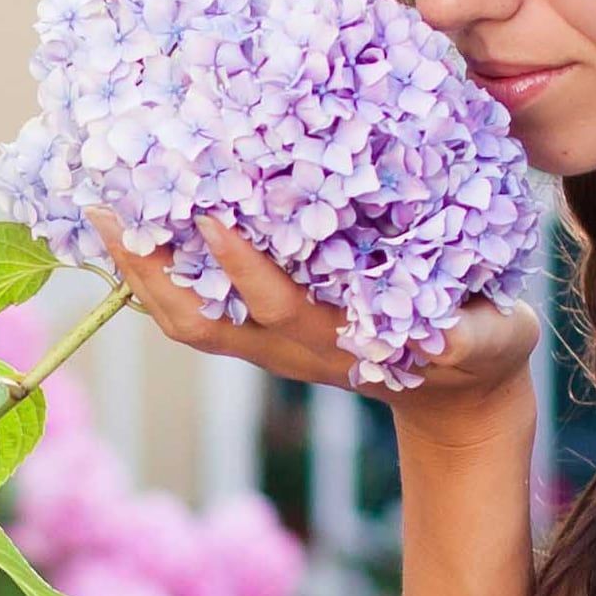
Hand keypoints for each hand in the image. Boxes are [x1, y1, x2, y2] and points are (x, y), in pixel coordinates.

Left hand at [105, 219, 540, 421]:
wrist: (457, 388)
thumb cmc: (480, 348)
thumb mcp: (494, 340)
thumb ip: (475, 335)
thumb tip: (447, 334)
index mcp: (340, 340)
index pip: (277, 305)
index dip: (242, 266)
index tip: (211, 217)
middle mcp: (289, 345)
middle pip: (199, 320)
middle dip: (149, 272)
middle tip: (107, 207)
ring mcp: (269, 342)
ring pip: (185, 318)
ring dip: (138, 272)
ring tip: (101, 209)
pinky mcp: (263, 329)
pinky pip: (195, 307)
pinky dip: (156, 273)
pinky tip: (133, 222)